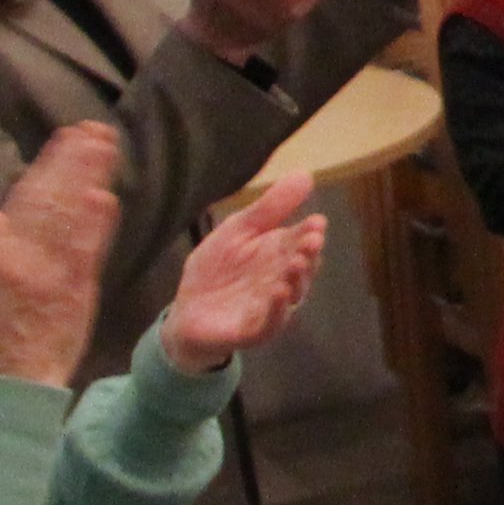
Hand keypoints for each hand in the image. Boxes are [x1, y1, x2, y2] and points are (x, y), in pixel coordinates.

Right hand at [0, 124, 123, 389]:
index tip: (66, 136)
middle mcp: (21, 256)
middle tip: (93, 129)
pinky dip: (92, 226)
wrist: (18, 376)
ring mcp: (46, 271)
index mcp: (2, 251)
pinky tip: (104, 198)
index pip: (26, 198)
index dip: (48, 165)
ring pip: (65, 216)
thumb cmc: (4, 330)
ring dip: (85, 179)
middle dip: (71, 162)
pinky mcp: (69, 291)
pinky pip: (81, 253)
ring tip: (104, 147)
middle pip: (48, 199)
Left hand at [155, 171, 328, 375]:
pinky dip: (278, 309)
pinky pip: (271, 321)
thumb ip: (269, 208)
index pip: (302, 240)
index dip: (311, 232)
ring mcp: (272, 306)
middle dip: (309, 254)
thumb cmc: (216, 269)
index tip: (317, 222)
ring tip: (295, 262)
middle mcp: (283, 279)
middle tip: (312, 239)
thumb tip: (305, 174)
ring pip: (293, 294)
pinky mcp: (254, 330)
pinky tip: (279, 292)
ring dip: (297, 279)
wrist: (187, 312)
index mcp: (281, 253)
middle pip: (303, 266)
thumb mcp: (238, 231)